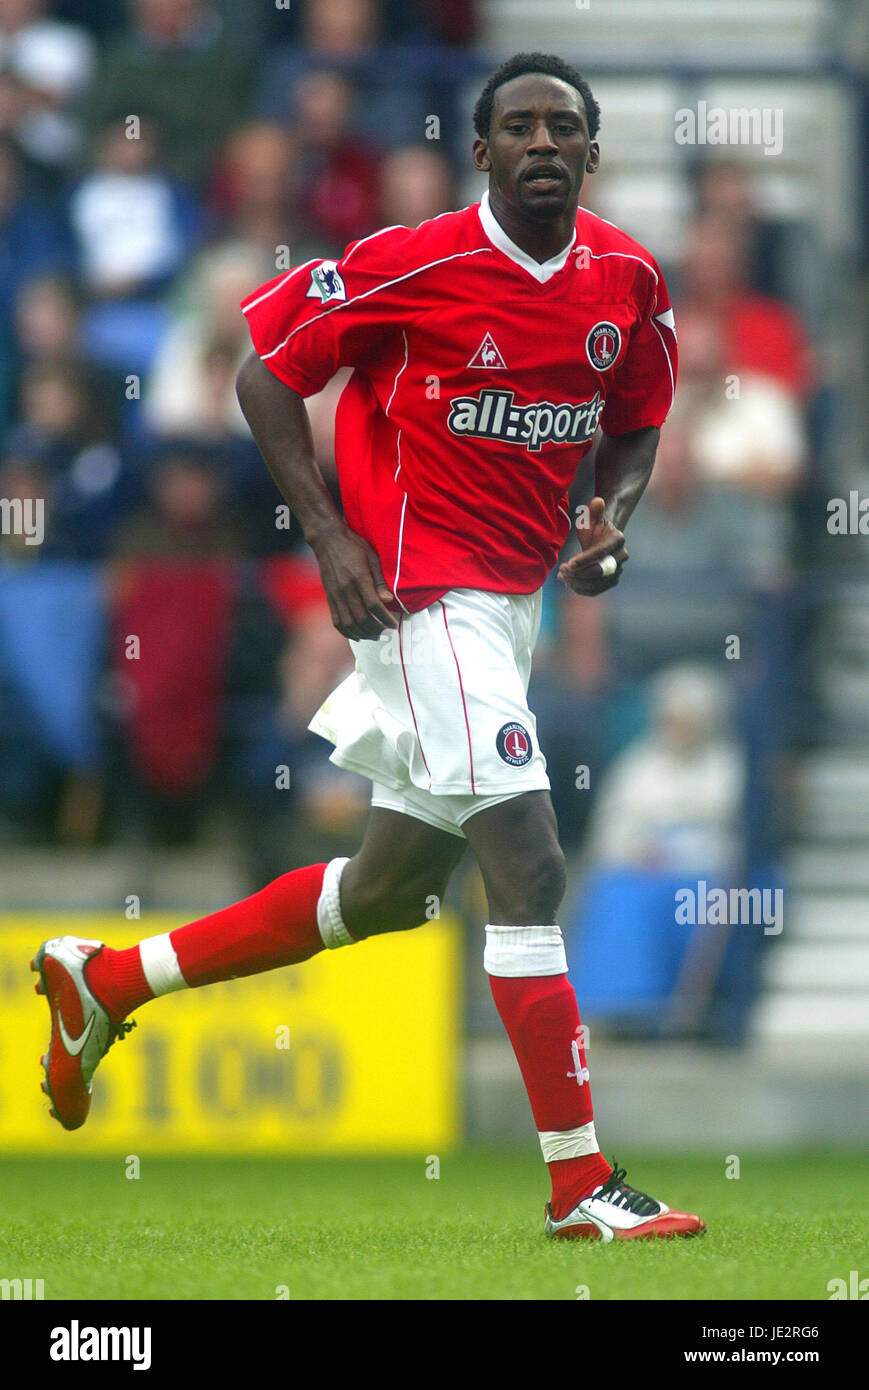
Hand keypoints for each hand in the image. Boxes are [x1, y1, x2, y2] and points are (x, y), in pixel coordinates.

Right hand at [312, 523, 398, 640]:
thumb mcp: (372, 558)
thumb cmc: (352, 546)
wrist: (327, 540)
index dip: (385, 618)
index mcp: (358, 578)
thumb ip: (380, 581)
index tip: (393, 624)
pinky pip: (336, 620)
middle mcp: (345, 589)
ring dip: (363, 634)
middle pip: (362, 619)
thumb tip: (388, 600)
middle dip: (377, 630)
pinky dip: (347, 632)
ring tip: (375, 636)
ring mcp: (335, 595)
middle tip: (387, 633)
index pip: (374, 606)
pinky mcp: (329, 597)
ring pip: (349, 624)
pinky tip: (357, 635)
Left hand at [557, 496, 627, 595]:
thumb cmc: (594, 526)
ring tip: (562, 576)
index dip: (585, 559)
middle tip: (562, 569)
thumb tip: (598, 501)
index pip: (601, 552)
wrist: (601, 539)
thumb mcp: (592, 516)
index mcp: (617, 539)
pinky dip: (580, 589)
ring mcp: (617, 571)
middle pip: (600, 571)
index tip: (569, 563)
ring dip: (577, 582)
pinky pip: (595, 590)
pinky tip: (568, 582)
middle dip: (579, 572)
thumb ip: (594, 510)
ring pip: (597, 583)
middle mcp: (621, 557)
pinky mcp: (609, 582)